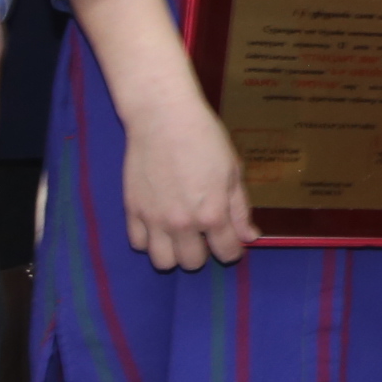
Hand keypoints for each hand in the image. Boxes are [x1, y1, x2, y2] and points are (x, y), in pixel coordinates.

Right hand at [119, 83, 255, 270]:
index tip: (231, 242)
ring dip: (174, 253)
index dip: (233, 251)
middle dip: (203, 252)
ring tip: (180, 234)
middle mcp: (182, 224)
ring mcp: (154, 220)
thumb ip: (240, 209)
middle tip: (204, 234)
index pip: (227, 253)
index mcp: (212, 214)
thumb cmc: (205, 138)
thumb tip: (249, 237)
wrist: (164, 118)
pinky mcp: (132, 210)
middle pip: (192, 263)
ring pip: (162, 262)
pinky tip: (158, 224)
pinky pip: (138, 243)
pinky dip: (149, 239)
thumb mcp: (233, 171)